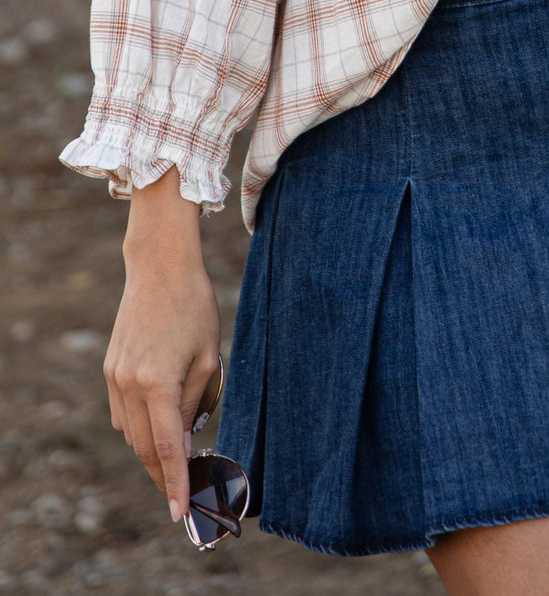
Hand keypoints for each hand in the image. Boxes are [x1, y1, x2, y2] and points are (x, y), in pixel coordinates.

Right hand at [105, 170, 220, 524]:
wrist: (159, 266)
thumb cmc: (193, 306)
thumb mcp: (208, 357)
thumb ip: (198, 401)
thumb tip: (188, 432)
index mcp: (157, 383)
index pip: (167, 447)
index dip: (174, 482)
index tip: (179, 512)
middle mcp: (129, 385)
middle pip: (146, 447)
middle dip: (164, 473)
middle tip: (183, 492)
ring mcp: (114, 378)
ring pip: (132, 433)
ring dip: (153, 448)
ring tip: (179, 456)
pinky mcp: (110, 369)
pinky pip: (124, 413)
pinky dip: (142, 426)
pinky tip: (162, 423)